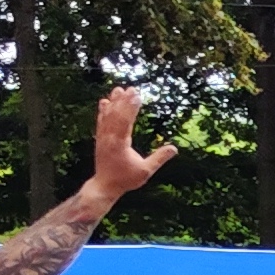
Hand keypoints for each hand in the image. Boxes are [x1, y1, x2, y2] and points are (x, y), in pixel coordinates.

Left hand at [87, 88, 175, 202]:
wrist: (104, 186)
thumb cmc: (126, 179)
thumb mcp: (145, 171)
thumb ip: (159, 158)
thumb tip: (174, 148)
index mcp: (120, 144)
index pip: (126, 122)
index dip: (131, 108)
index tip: (137, 95)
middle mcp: (109, 138)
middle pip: (116, 115)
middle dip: (124, 101)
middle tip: (131, 88)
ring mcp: (103, 138)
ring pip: (107, 116)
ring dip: (113, 102)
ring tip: (118, 89)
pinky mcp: (100, 139)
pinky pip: (101, 121)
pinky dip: (103, 111)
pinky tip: (105, 102)